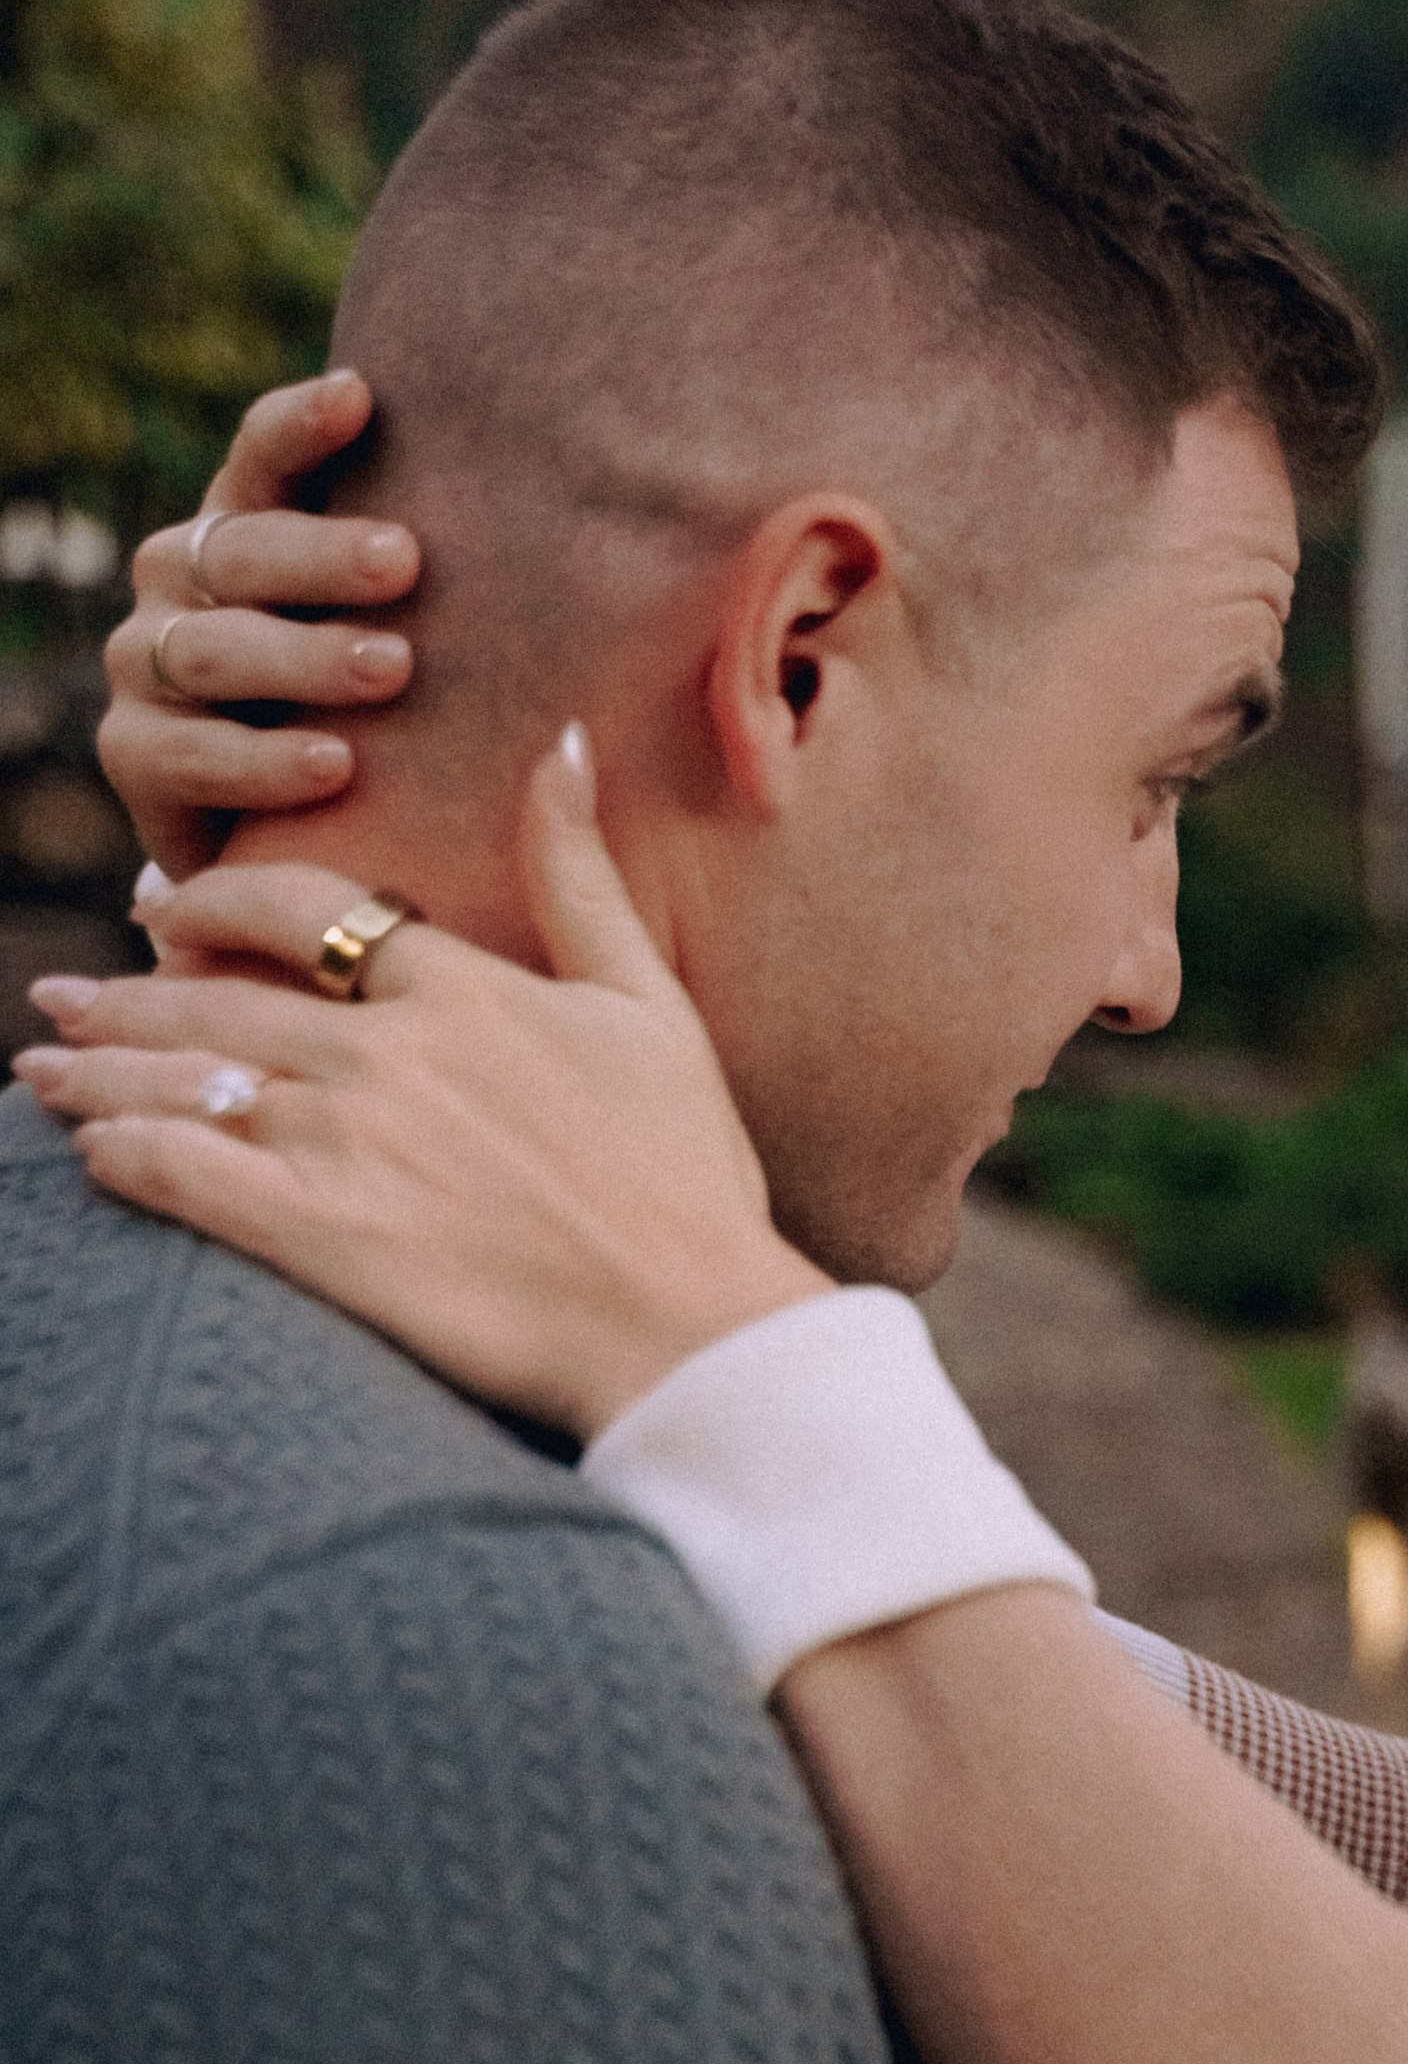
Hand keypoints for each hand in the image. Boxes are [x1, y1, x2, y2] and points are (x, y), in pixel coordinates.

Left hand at [16, 729, 825, 1441]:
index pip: (306, 907)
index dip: (223, 900)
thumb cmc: (687, 1179)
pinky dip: (121, 1152)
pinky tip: (88, 1149)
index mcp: (460, 990)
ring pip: (183, 1074)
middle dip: (132, 989)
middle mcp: (383, 1051)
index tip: (173, 910)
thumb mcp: (652, 1009)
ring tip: (43, 1063)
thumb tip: (566, 741)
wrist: (684, 1321)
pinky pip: (180, 1173)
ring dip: (98, 1066)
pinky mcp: (315, 1233)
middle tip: (71, 991)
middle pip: (219, 992)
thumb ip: (583, 880)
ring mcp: (342, 1140)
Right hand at [98, 372, 419, 881]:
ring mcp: (145, 666)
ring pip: (213, 650)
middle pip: (239, 551)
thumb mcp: (419, 640)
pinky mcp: (134, 756)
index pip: (263, 459)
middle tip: (406, 561)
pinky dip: (264, 761)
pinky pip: (190, 754)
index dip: (301, 425)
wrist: (298, 841)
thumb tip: (637, 528)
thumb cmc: (385, 720)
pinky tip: (337, 766)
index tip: (362, 395)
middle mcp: (181, 583)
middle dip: (322, 555)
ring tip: (392, 669)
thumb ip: (465, 585)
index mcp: (246, 530)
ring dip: (304, 658)